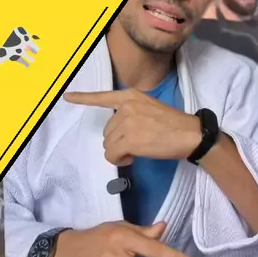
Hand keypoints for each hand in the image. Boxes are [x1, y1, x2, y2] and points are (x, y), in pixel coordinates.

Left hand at [64, 88, 200, 165]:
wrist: (190, 134)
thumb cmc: (173, 125)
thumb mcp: (149, 108)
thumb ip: (131, 113)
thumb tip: (117, 132)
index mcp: (130, 96)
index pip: (102, 97)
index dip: (83, 98)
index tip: (67, 97)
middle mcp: (126, 106)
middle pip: (106, 131)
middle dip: (118, 140)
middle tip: (138, 142)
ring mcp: (127, 122)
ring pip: (108, 144)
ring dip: (120, 151)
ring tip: (140, 148)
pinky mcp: (130, 139)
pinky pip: (112, 155)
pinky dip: (120, 160)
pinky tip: (133, 157)